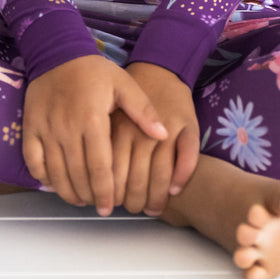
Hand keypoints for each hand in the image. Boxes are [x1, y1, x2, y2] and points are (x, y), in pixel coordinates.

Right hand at [22, 55, 166, 215]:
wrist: (58, 53)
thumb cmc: (94, 71)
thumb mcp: (124, 84)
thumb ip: (143, 110)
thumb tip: (163, 135)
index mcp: (92, 119)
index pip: (99, 167)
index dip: (105, 191)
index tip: (109, 207)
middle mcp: (66, 127)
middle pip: (77, 175)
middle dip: (89, 196)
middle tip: (98, 206)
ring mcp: (45, 129)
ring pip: (55, 173)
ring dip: (68, 192)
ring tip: (81, 200)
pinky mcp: (30, 127)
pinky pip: (34, 162)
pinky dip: (45, 178)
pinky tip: (58, 184)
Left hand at [111, 62, 199, 216]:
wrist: (157, 69)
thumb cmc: (128, 98)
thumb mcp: (108, 118)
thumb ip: (102, 147)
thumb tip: (91, 185)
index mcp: (118, 130)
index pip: (113, 175)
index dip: (114, 195)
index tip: (114, 204)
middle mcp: (142, 131)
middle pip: (137, 180)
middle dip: (134, 202)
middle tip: (134, 209)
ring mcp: (167, 130)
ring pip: (162, 175)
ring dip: (157, 198)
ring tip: (152, 207)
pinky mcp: (188, 126)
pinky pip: (187, 159)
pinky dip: (181, 178)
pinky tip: (174, 190)